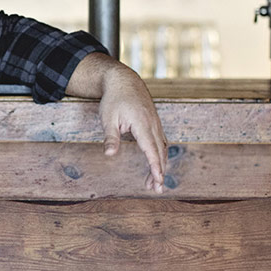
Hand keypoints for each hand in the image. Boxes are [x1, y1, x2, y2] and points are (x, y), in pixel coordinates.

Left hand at [99, 65, 168, 192]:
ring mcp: (156, 123)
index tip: (158, 181)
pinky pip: (161, 142)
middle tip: (156, 190)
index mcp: (142, 123)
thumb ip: (110, 137)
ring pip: (162, 148)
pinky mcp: (155, 123)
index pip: (151, 149)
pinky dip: (160, 155)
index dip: (155, 166)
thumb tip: (109, 155)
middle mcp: (153, 124)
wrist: (123, 80)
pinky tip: (156, 165)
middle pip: (159, 152)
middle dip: (159, 171)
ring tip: (153, 183)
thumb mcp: (108, 118)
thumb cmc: (114, 99)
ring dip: (160, 165)